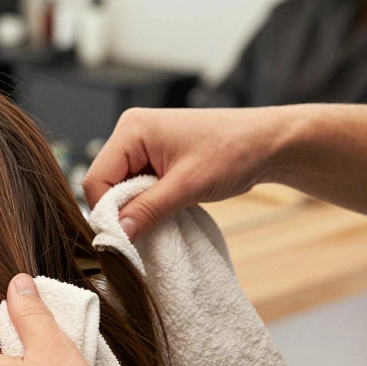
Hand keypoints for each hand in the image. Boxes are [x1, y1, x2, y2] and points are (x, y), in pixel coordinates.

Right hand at [83, 106, 298, 240]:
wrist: (270, 143)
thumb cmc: (234, 152)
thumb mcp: (188, 186)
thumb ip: (148, 210)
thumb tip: (117, 236)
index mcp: (132, 129)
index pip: (96, 179)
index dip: (107, 211)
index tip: (126, 236)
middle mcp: (131, 133)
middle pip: (105, 183)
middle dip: (123, 209)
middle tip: (148, 225)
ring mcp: (142, 144)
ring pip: (120, 188)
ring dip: (137, 207)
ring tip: (165, 211)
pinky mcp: (154, 156)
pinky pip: (136, 186)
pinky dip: (147, 202)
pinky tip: (167, 207)